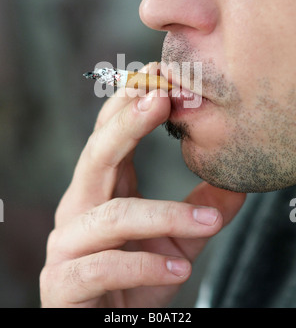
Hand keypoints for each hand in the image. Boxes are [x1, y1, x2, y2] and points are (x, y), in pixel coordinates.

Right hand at [40, 65, 244, 307]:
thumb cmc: (135, 281)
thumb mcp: (176, 244)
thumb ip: (201, 214)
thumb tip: (239, 186)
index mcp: (102, 190)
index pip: (109, 136)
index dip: (129, 105)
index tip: (160, 78)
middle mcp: (78, 208)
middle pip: (97, 155)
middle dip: (127, 123)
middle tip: (161, 98)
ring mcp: (66, 244)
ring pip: (111, 216)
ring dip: (162, 216)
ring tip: (206, 223)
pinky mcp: (63, 283)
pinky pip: (102, 267)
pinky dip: (143, 267)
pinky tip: (177, 272)